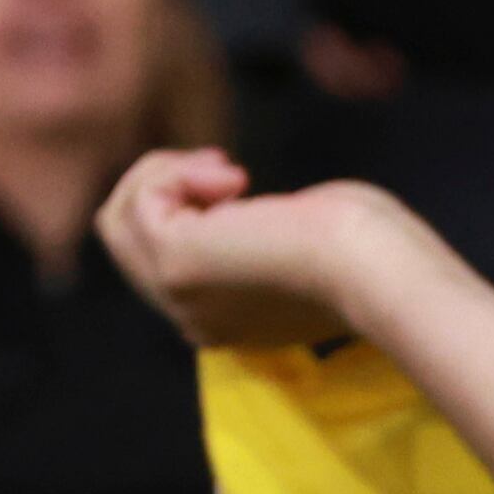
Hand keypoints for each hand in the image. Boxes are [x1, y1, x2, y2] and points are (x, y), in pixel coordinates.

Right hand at [100, 150, 426, 349]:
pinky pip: (137, 203)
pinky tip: (229, 178)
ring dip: (162, 174)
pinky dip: (173, 173)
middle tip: (229, 173)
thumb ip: (254, 239)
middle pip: (128, 242)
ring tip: (225, 172)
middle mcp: (195, 321)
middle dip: (166, 187)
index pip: (162, 265)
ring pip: (117, 221)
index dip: (185, 209)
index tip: (238, 186)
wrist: (376, 265)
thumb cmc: (366, 250)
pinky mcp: (174, 265)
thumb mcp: (295, 245)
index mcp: (228, 322)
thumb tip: (227, 210)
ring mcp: (178, 298)